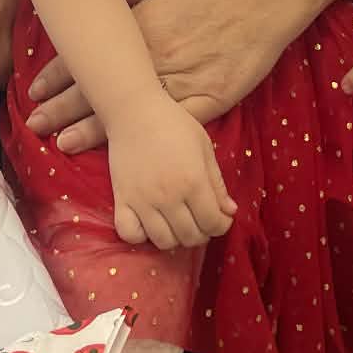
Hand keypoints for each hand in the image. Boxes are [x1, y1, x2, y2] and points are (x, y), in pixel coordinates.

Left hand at [27, 0, 294, 153]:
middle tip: (33, 124)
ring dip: (92, 129)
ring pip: (128, 114)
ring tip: (61, 143)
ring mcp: (181, 83)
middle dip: (62, 107)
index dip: (59, 75)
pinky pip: (170, 129)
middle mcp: (153, 59)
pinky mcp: (208, 102)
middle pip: (100, 89)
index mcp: (140, 27)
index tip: (35, 90)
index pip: (89, 56)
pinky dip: (145, 143)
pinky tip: (124, 159)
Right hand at [108, 92, 235, 251]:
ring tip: (177, 222)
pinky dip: (140, 236)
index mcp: (193, 181)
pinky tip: (148, 223)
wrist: (135, 110)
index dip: (221, 225)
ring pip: (164, 241)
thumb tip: (230, 211)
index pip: (213, 223)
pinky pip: (130, 234)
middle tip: (200, 219)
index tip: (220, 218)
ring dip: (175, 238)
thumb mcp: (204, 148)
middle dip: (202, 233)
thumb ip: (217, 182)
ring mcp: (143, 201)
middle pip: (190, 236)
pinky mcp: (122, 199)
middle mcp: (169, 196)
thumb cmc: (174, 124)